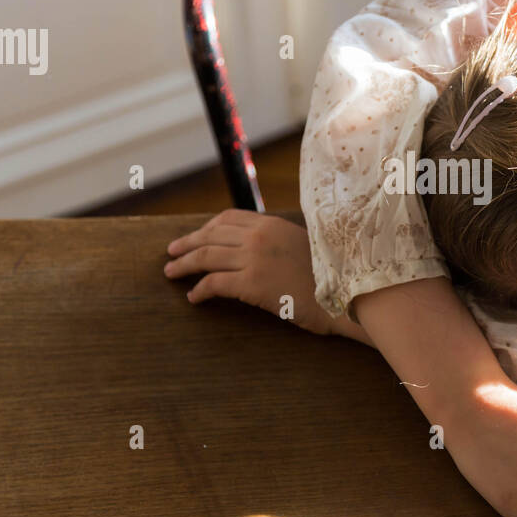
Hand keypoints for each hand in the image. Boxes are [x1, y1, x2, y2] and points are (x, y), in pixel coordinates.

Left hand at [165, 209, 370, 344]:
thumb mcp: (303, 247)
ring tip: (171, 273)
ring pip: (206, 257)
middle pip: (210, 236)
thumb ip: (279, 243)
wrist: (345, 296)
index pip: (228, 219)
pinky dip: (199, 290)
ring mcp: (254, 259)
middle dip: (186, 244)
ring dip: (184, 265)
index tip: (194, 237)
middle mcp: (259, 236)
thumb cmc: (329, 277)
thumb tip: (262, 251)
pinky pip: (214, 284)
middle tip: (171, 253)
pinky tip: (193, 298)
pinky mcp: (251, 284)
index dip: (206, 228)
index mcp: (271, 224)